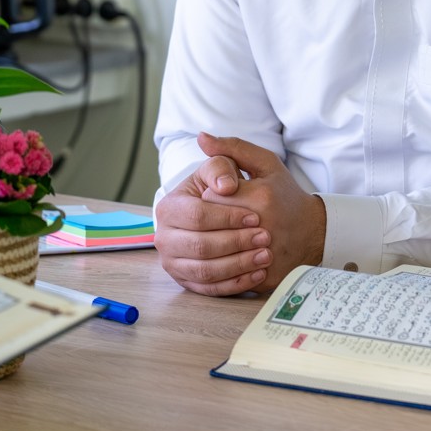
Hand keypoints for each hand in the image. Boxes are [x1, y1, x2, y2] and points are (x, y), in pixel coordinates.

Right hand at [155, 145, 271, 296]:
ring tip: (265, 256)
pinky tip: (257, 273)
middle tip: (264, 238)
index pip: (197, 216)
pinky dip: (235, 283)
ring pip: (205, 270)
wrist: (252, 219)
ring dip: (237, 264)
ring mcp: (174, 261)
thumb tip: (206, 142)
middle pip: (199, 245)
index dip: (227, 217)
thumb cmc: (245, 190)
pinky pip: (209, 288)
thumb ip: (226, 154)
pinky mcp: (188, 281)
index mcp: (171, 205)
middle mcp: (165, 235)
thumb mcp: (242, 165)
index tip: (255, 217)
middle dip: (235, 242)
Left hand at [193, 133, 327, 293]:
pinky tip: (225, 260)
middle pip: (208, 229)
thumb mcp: (266, 165)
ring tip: (222, 238)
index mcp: (260, 197)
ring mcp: (263, 257)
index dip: (211, 198)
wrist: (314, 232)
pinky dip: (219, 273)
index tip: (222, 197)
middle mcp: (262, 228)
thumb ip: (232, 149)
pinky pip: (226, 280)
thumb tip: (201, 137)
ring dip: (211, 249)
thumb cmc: (285, 196)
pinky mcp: (263, 280)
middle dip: (209, 224)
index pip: (209, 199)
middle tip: (221, 219)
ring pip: (212, 259)